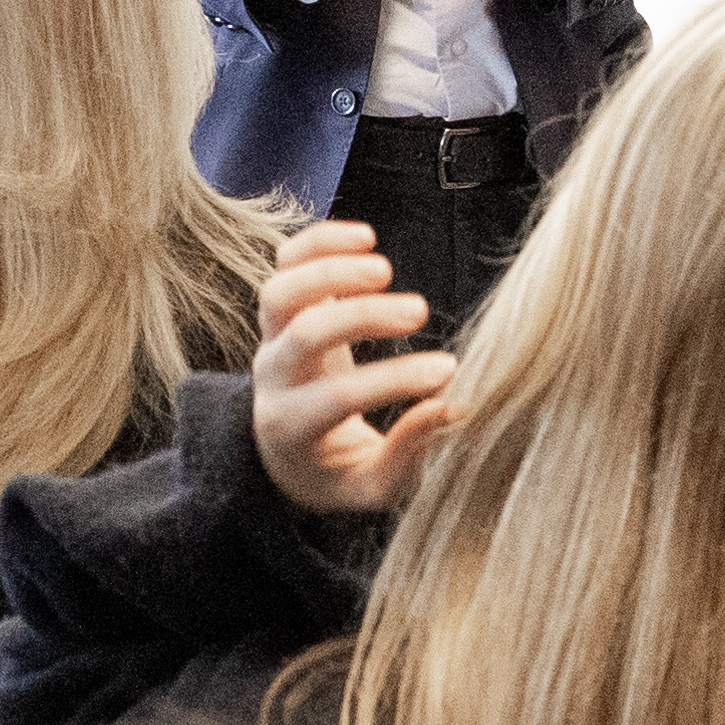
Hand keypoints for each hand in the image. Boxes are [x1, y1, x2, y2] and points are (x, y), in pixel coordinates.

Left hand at [244, 215, 464, 516]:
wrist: (285, 449)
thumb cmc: (337, 469)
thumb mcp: (371, 486)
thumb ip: (408, 455)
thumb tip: (453, 408)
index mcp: (290, 427)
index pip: (336, 398)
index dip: (392, 380)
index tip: (447, 371)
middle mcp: (274, 377)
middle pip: (304, 334)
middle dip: (362, 317)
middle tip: (420, 313)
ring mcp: (271, 337)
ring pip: (280, 291)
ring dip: (330, 271)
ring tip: (384, 268)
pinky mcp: (281, 308)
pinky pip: (285, 263)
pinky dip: (318, 242)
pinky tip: (366, 238)